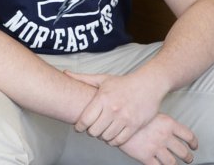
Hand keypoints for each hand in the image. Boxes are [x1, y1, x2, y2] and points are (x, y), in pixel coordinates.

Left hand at [67, 72, 195, 161]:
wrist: (148, 85)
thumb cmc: (123, 83)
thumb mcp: (102, 79)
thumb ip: (83, 78)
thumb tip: (65, 72)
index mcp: (103, 98)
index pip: (85, 120)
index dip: (79, 127)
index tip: (78, 128)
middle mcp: (113, 109)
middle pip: (94, 131)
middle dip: (91, 132)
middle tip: (92, 129)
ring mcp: (124, 118)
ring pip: (106, 137)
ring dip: (102, 137)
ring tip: (103, 131)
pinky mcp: (134, 126)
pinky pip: (119, 141)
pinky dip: (114, 141)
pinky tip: (112, 135)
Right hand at [120, 114, 198, 163]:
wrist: (116, 119)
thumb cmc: (133, 114)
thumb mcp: (152, 113)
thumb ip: (163, 122)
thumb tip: (172, 129)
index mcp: (168, 123)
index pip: (188, 135)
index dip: (193, 143)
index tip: (194, 146)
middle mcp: (164, 136)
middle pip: (183, 152)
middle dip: (188, 157)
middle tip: (188, 158)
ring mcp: (155, 147)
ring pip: (172, 162)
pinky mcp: (145, 156)